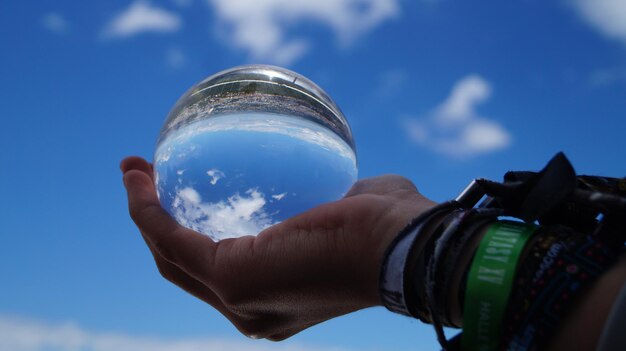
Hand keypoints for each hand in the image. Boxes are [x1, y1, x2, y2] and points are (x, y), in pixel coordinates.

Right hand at [121, 156, 435, 340]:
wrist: (405, 247)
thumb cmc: (388, 226)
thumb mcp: (346, 210)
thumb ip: (324, 202)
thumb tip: (320, 181)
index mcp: (274, 299)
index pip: (218, 272)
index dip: (189, 236)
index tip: (178, 190)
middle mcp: (250, 309)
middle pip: (184, 269)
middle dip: (157, 225)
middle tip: (145, 178)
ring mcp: (239, 299)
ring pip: (171, 257)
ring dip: (144, 212)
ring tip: (133, 170)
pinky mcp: (234, 277)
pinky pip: (174, 239)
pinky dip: (149, 209)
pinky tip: (140, 177)